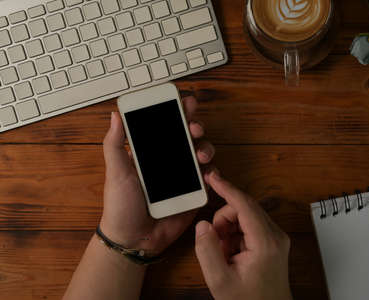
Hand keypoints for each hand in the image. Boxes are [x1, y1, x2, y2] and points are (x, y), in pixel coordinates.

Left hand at [100, 96, 214, 255]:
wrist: (134, 239)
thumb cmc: (120, 205)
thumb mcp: (115, 172)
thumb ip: (115, 144)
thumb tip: (115, 115)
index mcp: (152, 153)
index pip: (167, 126)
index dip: (178, 112)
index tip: (185, 103)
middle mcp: (170, 161)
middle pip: (189, 136)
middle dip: (196, 126)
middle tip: (194, 127)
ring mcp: (184, 177)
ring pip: (202, 154)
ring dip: (206, 147)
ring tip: (201, 152)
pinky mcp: (194, 194)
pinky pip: (209, 179)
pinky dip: (213, 172)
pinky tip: (208, 172)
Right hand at [195, 170, 292, 299]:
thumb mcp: (220, 281)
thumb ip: (207, 251)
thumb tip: (203, 225)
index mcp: (265, 242)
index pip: (244, 204)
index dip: (226, 188)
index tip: (213, 178)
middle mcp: (275, 235)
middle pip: (244, 208)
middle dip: (223, 220)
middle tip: (214, 242)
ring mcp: (276, 238)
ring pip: (245, 216)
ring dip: (228, 230)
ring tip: (224, 254)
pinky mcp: (272, 241)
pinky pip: (249, 226)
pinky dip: (235, 236)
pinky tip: (232, 254)